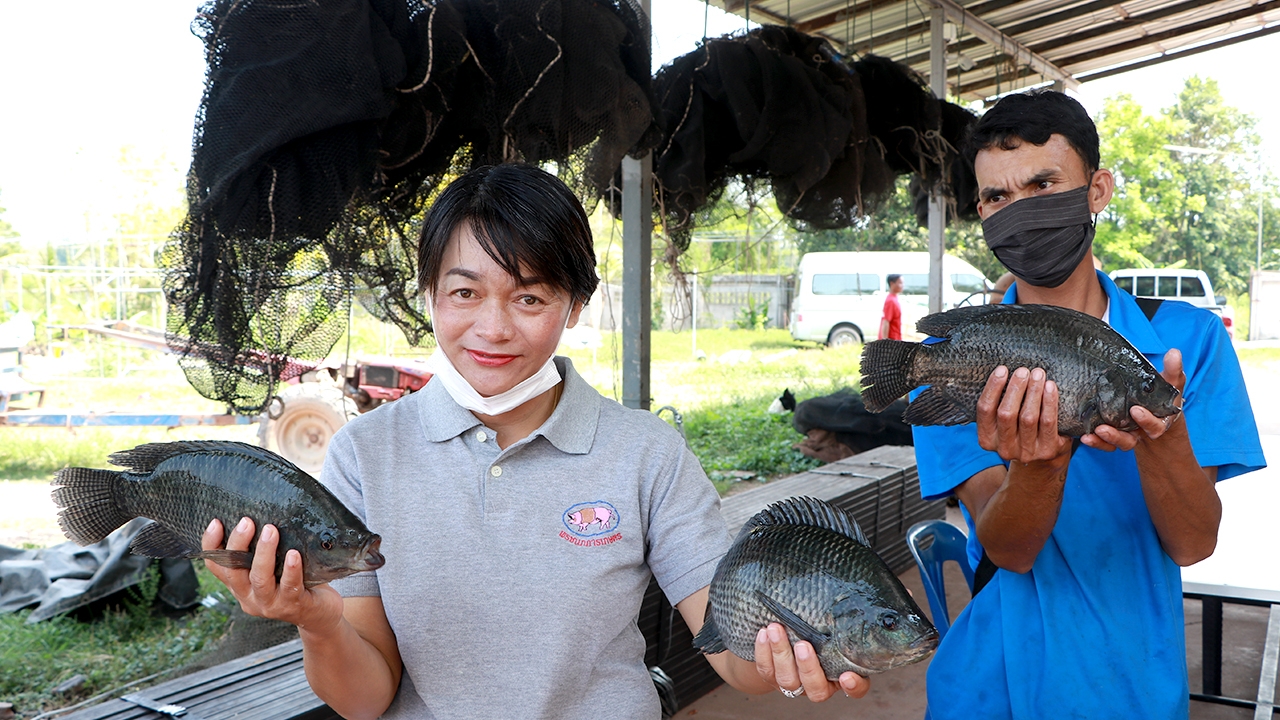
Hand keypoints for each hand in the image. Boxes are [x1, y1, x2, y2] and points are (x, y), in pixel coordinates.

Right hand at [202, 517, 343, 633]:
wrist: (319, 614)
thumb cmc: (294, 582)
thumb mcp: (272, 568)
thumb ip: (261, 551)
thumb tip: (261, 513)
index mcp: (240, 586)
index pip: (217, 566)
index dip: (211, 545)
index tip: (216, 522)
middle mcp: (249, 597)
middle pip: (234, 572)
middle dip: (237, 544)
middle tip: (247, 521)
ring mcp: (270, 604)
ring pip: (260, 579)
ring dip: (264, 553)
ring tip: (271, 530)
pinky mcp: (293, 606)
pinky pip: (290, 586)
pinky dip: (290, 570)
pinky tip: (293, 555)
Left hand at [752, 623, 868, 700]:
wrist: (786, 641)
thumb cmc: (817, 629)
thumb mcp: (830, 626)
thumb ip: (837, 622)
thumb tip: (839, 595)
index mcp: (841, 673)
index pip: (857, 688)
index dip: (854, 686)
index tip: (847, 676)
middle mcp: (819, 684)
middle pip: (817, 689)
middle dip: (808, 667)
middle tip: (803, 645)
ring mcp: (795, 684)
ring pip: (788, 680)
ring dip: (781, 653)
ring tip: (775, 629)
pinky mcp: (773, 679)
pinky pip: (766, 670)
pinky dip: (763, 652)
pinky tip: (763, 633)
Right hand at [976, 366, 1071, 465]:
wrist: (1043, 452)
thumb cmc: (1020, 428)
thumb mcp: (1003, 422)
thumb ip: (999, 403)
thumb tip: (1003, 372)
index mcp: (987, 439)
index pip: (985, 410)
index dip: (993, 388)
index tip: (1002, 370)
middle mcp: (1004, 449)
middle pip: (1006, 414)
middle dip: (1015, 389)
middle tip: (1023, 371)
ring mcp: (1026, 452)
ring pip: (1028, 417)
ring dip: (1033, 391)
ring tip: (1037, 375)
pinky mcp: (1047, 450)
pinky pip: (1048, 422)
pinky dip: (1049, 402)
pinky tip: (1050, 387)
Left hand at [1084, 349, 1185, 451]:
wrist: (1154, 405)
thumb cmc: (1162, 393)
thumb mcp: (1170, 382)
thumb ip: (1173, 370)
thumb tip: (1174, 352)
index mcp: (1158, 421)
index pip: (1154, 426)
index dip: (1146, 420)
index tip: (1135, 410)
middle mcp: (1141, 431)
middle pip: (1130, 439)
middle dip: (1117, 435)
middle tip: (1104, 428)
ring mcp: (1127, 434)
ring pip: (1116, 442)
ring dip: (1103, 439)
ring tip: (1091, 433)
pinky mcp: (1114, 434)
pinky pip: (1105, 443)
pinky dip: (1096, 442)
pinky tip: (1085, 437)